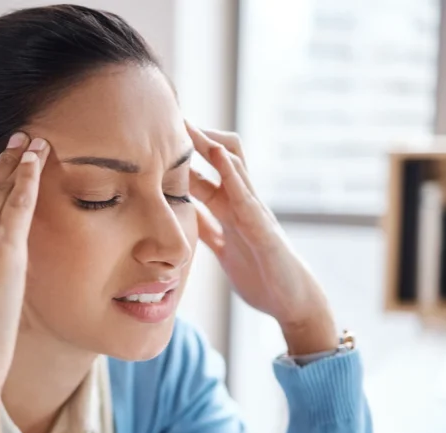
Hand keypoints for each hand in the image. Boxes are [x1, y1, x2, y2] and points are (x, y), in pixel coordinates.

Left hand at [186, 123, 337, 355]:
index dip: (180, 155)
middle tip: (170, 117)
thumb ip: (204, 226)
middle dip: (196, 137)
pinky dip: (235, 178)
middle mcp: (242, 204)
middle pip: (220, 158)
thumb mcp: (220, 246)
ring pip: (236, 169)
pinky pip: (249, 198)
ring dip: (212, 146)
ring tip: (191, 125)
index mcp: (228, 209)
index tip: (155, 135)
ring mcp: (255, 214)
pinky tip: (220, 161)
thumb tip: (179, 212)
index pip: (202, 172)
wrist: (290, 302)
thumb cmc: (258, 273)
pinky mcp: (264, 232)